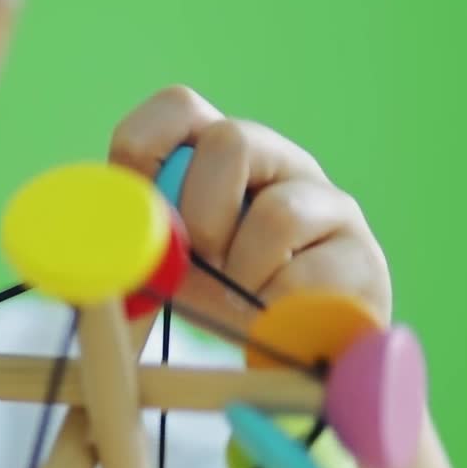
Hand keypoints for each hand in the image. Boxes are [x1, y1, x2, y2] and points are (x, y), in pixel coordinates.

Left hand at [109, 86, 391, 328]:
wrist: (294, 358)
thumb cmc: (224, 298)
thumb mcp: (171, 265)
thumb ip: (142, 241)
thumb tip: (106, 241)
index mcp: (220, 155)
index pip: (178, 109)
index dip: (146, 149)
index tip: (142, 211)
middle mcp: (277, 162)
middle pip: (232, 140)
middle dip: (202, 216)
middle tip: (202, 262)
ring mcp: (326, 201)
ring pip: (277, 214)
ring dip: (242, 274)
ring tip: (241, 299)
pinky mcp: (360, 254)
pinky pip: (306, 276)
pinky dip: (275, 308)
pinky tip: (274, 317)